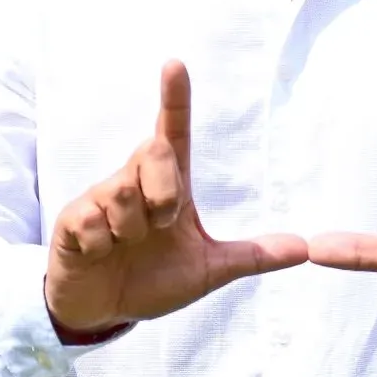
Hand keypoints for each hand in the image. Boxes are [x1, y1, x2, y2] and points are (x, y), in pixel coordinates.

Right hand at [45, 61, 306, 335]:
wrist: (102, 311)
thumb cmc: (151, 281)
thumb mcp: (207, 271)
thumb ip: (251, 257)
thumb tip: (305, 248)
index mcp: (167, 188)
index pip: (172, 133)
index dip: (174, 99)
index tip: (175, 64)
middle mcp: (133, 182)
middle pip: (153, 150)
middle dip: (163, 191)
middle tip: (159, 225)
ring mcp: (100, 199)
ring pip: (122, 192)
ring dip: (131, 230)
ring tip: (124, 247)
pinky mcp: (72, 220)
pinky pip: (92, 222)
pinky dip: (102, 246)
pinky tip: (98, 255)